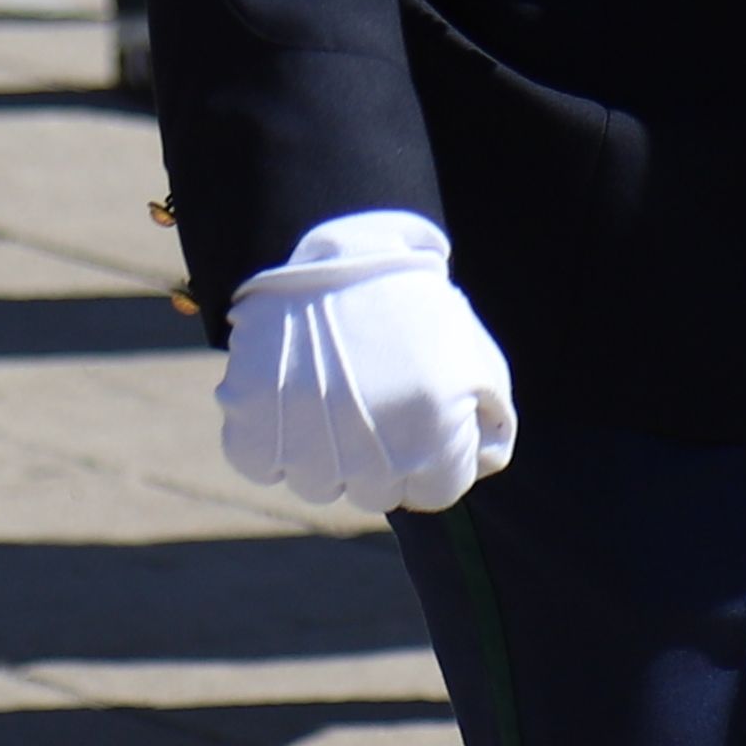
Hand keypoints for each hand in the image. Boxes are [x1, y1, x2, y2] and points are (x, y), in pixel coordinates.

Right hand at [215, 208, 520, 513]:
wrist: (339, 250)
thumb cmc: (414, 304)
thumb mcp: (475, 354)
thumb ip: (493, 421)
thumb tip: (483, 468)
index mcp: (431, 437)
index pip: (434, 494)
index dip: (430, 457)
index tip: (417, 420)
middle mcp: (368, 454)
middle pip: (376, 495)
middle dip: (381, 456)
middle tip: (372, 396)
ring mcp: (304, 443)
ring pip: (319, 485)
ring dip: (326, 452)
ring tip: (331, 389)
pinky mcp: (252, 423)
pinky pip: (263, 465)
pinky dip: (273, 440)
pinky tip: (291, 395)